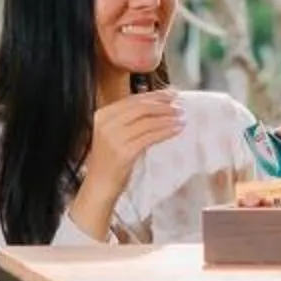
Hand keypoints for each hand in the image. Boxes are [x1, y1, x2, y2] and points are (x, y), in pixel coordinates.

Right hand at [69, 90, 185, 234]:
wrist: (99, 186)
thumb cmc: (109, 161)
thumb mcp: (114, 134)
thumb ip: (129, 120)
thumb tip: (156, 104)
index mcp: (102, 115)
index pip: (132, 100)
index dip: (153, 95)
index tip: (170, 94)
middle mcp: (106, 124)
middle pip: (140, 107)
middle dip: (162, 104)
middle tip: (179, 105)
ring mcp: (114, 138)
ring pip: (147, 121)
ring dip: (167, 117)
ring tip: (181, 117)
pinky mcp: (125, 152)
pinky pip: (150, 137)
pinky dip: (166, 131)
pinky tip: (176, 129)